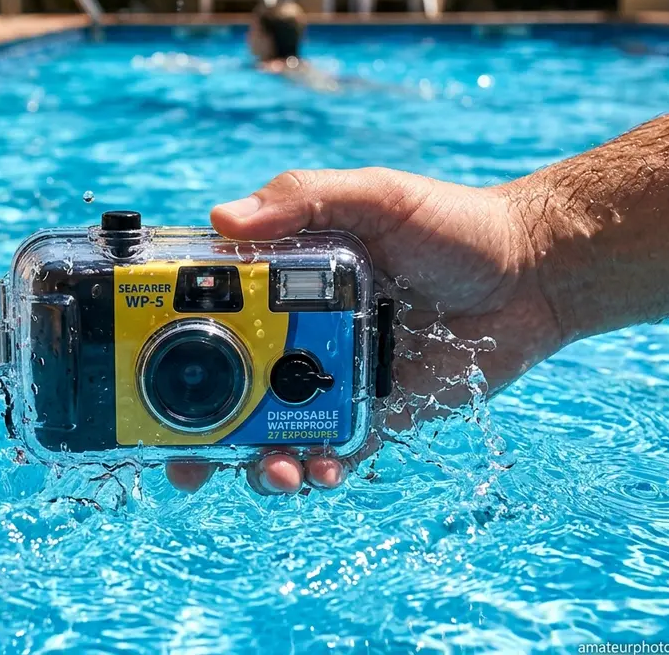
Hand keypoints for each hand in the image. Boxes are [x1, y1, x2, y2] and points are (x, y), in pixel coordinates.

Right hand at [167, 168, 565, 494]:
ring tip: (272, 471)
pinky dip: (315, 472)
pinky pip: (330, 453)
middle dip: (195, 432)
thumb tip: (223, 217)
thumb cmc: (452, 223)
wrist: (534, 272)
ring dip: (255, 463)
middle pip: (225, 389)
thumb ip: (305, 199)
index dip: (163, 344)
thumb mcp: (375, 196)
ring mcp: (329, 380)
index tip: (135, 370)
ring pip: (270, 432)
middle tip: (182, 460)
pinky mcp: (372, 417)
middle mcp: (294, 335)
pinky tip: (318, 472)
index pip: (205, 313)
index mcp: (281, 282)